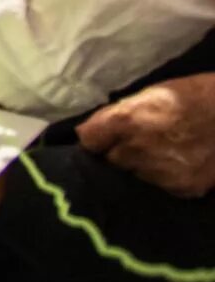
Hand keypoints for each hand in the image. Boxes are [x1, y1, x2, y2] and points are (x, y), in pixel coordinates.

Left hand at [76, 74, 214, 197]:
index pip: (89, 141)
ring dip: (142, 167)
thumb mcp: (150, 94)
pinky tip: (179, 163)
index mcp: (126, 121)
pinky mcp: (183, 188)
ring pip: (136, 175)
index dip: (95, 140)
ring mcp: (161, 173)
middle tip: (138, 143)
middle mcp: (138, 150)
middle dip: (119, 153)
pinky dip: (165, 177)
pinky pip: (161, 186)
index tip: (100, 140)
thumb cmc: (193, 96)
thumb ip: (118, 115)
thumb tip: (92, 131)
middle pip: (112, 161)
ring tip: (162, 152)